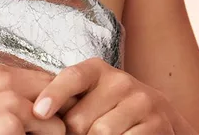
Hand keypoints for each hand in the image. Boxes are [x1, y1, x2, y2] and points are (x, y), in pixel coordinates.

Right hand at [0, 63, 67, 134]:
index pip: (47, 82)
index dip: (54, 104)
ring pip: (58, 126)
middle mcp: (7, 81)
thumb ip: (2, 94)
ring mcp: (10, 102)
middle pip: (59, 97)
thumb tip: (30, 108)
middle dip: (58, 120)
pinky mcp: (10, 124)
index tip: (50, 122)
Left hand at [31, 58, 180, 134]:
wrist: (159, 116)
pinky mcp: (156, 123)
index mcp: (97, 70)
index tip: (39, 112)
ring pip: (101, 133)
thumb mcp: (90, 95)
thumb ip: (68, 100)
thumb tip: (39, 115)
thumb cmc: (111, 107)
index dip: (54, 94)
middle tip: (77, 134)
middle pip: (80, 119)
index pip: (72, 78)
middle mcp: (120, 81)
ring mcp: (141, 101)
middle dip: (73, 134)